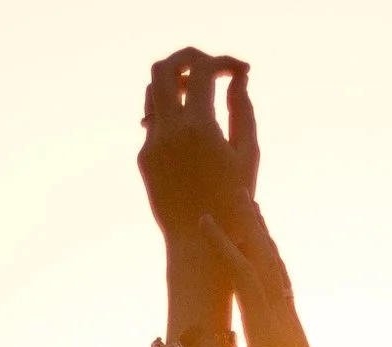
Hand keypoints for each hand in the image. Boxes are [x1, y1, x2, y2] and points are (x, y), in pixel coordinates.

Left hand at [137, 49, 256, 248]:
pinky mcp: (144, 158)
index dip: (224, 62)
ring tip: (200, 94)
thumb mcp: (247, 153)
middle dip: (190, 59)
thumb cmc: (234, 201)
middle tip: (212, 69)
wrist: (198, 243)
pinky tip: (191, 123)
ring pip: (153, 91)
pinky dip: (172, 111)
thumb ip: (243, 109)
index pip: (203, 70)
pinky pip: (153, 121)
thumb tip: (238, 79)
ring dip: (177, 83)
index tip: (240, 71)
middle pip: (165, 68)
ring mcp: (151, 144)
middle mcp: (169, 131)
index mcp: (199, 127)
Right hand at [196, 204, 343, 346]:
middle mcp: (281, 317)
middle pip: (265, 259)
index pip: (242, 275)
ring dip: (262, 236)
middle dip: (249, 224)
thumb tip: (192, 328)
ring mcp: (290, 323)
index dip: (223, 245)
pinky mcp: (294, 332)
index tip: (203, 220)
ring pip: (276, 268)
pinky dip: (272, 261)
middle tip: (237, 190)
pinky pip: (281, 285)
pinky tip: (268, 260)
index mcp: (266, 329)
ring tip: (252, 211)